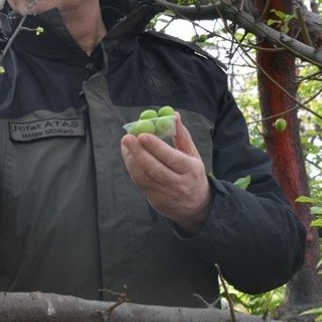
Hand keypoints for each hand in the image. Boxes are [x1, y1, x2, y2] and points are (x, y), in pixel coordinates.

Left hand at [120, 114, 212, 232]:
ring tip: (126, 144)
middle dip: (139, 153)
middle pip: (156, 169)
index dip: (156, 147)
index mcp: (191, 170)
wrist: (195, 207)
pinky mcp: (155, 200)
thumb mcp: (193, 155)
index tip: (143, 135)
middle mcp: (179, 184)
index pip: (172, 158)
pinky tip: (128, 156)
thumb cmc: (192, 173)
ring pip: (145, 177)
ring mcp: (165, 194)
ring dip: (132, 160)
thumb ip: (182, 135)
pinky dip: (132, 169)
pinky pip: (140, 183)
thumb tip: (173, 114)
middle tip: (127, 138)